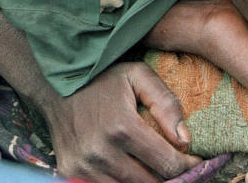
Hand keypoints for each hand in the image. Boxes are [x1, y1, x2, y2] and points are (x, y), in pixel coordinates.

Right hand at [40, 62, 200, 182]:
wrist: (53, 84)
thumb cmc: (100, 79)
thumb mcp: (137, 76)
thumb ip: (166, 103)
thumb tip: (185, 139)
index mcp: (122, 128)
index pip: (167, 164)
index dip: (187, 166)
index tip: (194, 160)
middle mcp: (102, 152)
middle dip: (168, 176)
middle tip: (173, 164)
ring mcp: (84, 165)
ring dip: (145, 180)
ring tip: (152, 166)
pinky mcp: (71, 171)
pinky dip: (121, 181)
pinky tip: (129, 167)